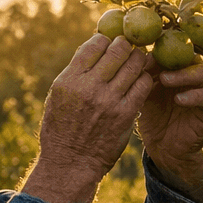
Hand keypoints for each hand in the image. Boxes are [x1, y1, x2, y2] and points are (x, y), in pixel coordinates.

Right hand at [22, 35, 155, 202]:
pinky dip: (145, 78)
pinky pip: (143, 85)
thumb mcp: (57, 97)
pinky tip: (143, 79)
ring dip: (139, 58)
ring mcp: (109, 100)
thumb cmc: (61, 129)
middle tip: (130, 46)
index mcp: (68, 80)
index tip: (111, 40)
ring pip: (134, 65)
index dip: (106, 38)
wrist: (70, 163)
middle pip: (118, 50)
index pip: (94, 45)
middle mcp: (88, 87)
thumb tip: (95, 49)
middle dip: (126, 44)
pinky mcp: (125, 114)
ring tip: (139, 60)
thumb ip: (75, 73)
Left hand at [137, 61, 202, 202]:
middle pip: (193, 56)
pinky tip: (178, 99)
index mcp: (177, 68)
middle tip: (155, 62)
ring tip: (165, 80)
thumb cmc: (152, 116)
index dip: (162, 48)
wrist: (164, 147)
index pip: (176, 49)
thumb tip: (130, 55)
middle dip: (174, 57)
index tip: (144, 50)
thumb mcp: (144, 93)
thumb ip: (142, 75)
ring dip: (184, 74)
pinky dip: (194, 96)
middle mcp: (193, 76)